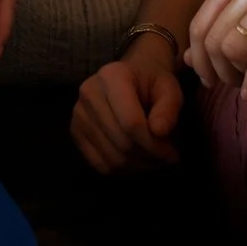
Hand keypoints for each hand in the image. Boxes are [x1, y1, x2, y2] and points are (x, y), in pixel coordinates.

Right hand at [71, 33, 184, 173]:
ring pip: (111, 157)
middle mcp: (89, 93)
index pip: (131, 122)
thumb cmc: (152, 82)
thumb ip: (169, 107)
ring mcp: (78, 113)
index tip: (171, 153)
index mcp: (112, 76)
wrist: (132, 76)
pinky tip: (136, 161)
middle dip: (148, 156)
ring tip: (153, 159)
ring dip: (137, 165)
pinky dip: (121, 170)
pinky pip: (99, 164)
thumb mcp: (169, 88)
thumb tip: (159, 131)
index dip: (153, 144)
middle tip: (166, 158)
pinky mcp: (75, 130)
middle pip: (121, 142)